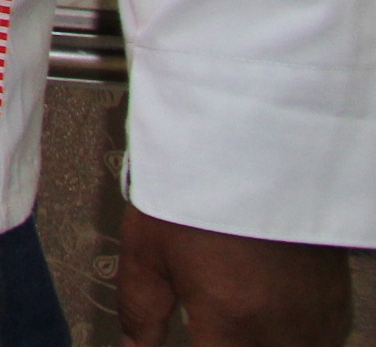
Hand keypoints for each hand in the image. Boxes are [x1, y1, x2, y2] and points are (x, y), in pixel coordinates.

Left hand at [119, 204, 353, 345]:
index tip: (190, 336)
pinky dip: (290, 339)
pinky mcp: (335, 300)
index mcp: (233, 318)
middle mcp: (282, 326)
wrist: (255, 143)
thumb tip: (134, 346)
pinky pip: (319, 340)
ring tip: (233, 320)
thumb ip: (140, 309)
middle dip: (226, 346)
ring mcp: (315, 316)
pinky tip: (264, 320)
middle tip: (208, 327)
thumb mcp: (147, 246)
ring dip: (258, 344)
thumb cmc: (197, 185)